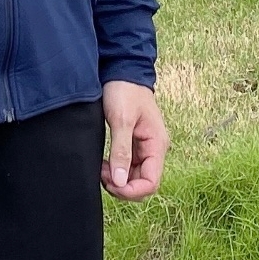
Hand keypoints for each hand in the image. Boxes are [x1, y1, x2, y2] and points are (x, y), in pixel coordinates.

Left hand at [100, 80, 168, 200]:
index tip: (111, 183)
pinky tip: (104, 164)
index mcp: (157, 145)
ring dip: (118, 179)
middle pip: (143, 183)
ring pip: (134, 176)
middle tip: (102, 175)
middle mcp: (154, 149)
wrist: (122, 69)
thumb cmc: (124, 90)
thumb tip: (121, 182)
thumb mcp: (121, 120)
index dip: (132, 190)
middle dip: (123, 186)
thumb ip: (121, 151)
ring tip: (101, 169)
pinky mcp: (134, 143)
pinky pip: (128, 165)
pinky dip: (116, 169)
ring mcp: (144, 147)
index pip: (151, 182)